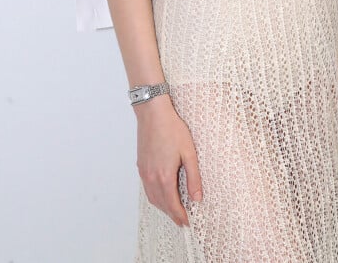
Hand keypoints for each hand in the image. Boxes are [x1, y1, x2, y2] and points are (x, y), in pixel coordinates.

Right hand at [136, 96, 202, 225]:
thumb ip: (193, 177)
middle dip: (172, 214)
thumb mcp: (189, 152)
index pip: (173, 205)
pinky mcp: (141, 166)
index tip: (188, 224)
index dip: (180, 216)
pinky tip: (162, 194)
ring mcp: (144, 172)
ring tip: (174, 210)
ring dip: (163, 207)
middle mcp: (151, 177)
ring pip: (152, 198)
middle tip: (182, 221)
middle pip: (161, 204)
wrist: (153, 114)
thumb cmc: (172, 129)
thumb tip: (197, 198)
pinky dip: (155, 197)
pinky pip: (147, 188)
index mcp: (164, 177)